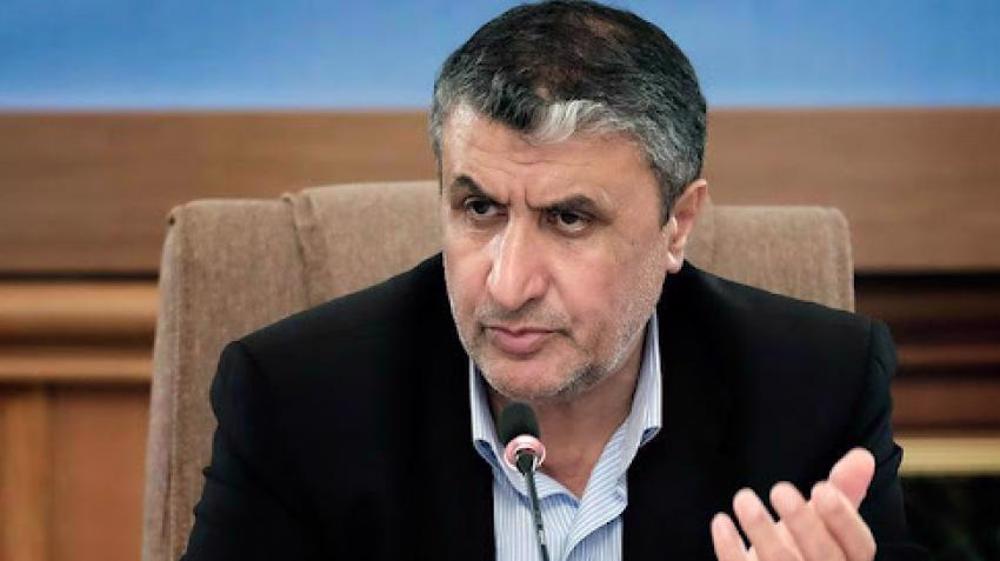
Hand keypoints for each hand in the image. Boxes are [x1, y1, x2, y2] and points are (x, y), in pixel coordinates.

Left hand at [710, 448, 877, 560]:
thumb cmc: (803, 547)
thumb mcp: (824, 521)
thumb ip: (844, 491)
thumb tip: (863, 455)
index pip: (859, 545)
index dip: (843, 518)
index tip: (821, 487)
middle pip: (823, 557)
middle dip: (803, 522)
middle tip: (779, 489)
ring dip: (762, 530)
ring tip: (744, 498)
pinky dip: (730, 548)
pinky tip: (721, 522)